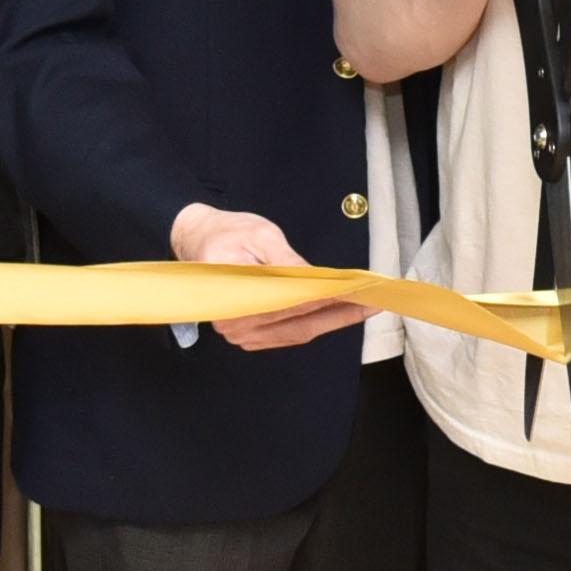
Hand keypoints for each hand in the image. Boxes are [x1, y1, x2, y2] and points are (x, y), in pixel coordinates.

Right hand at [176, 200, 369, 353]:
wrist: (198, 242)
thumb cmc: (226, 234)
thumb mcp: (259, 234)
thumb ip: (287, 259)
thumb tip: (317, 278)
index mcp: (233, 293)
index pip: (291, 300)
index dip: (328, 297)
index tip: (358, 292)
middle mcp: (234, 322)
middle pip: (298, 320)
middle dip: (339, 312)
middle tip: (372, 302)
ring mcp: (240, 333)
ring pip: (297, 331)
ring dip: (332, 321)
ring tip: (363, 308)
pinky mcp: (248, 336)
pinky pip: (289, 334)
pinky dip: (315, 324)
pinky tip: (338, 314)